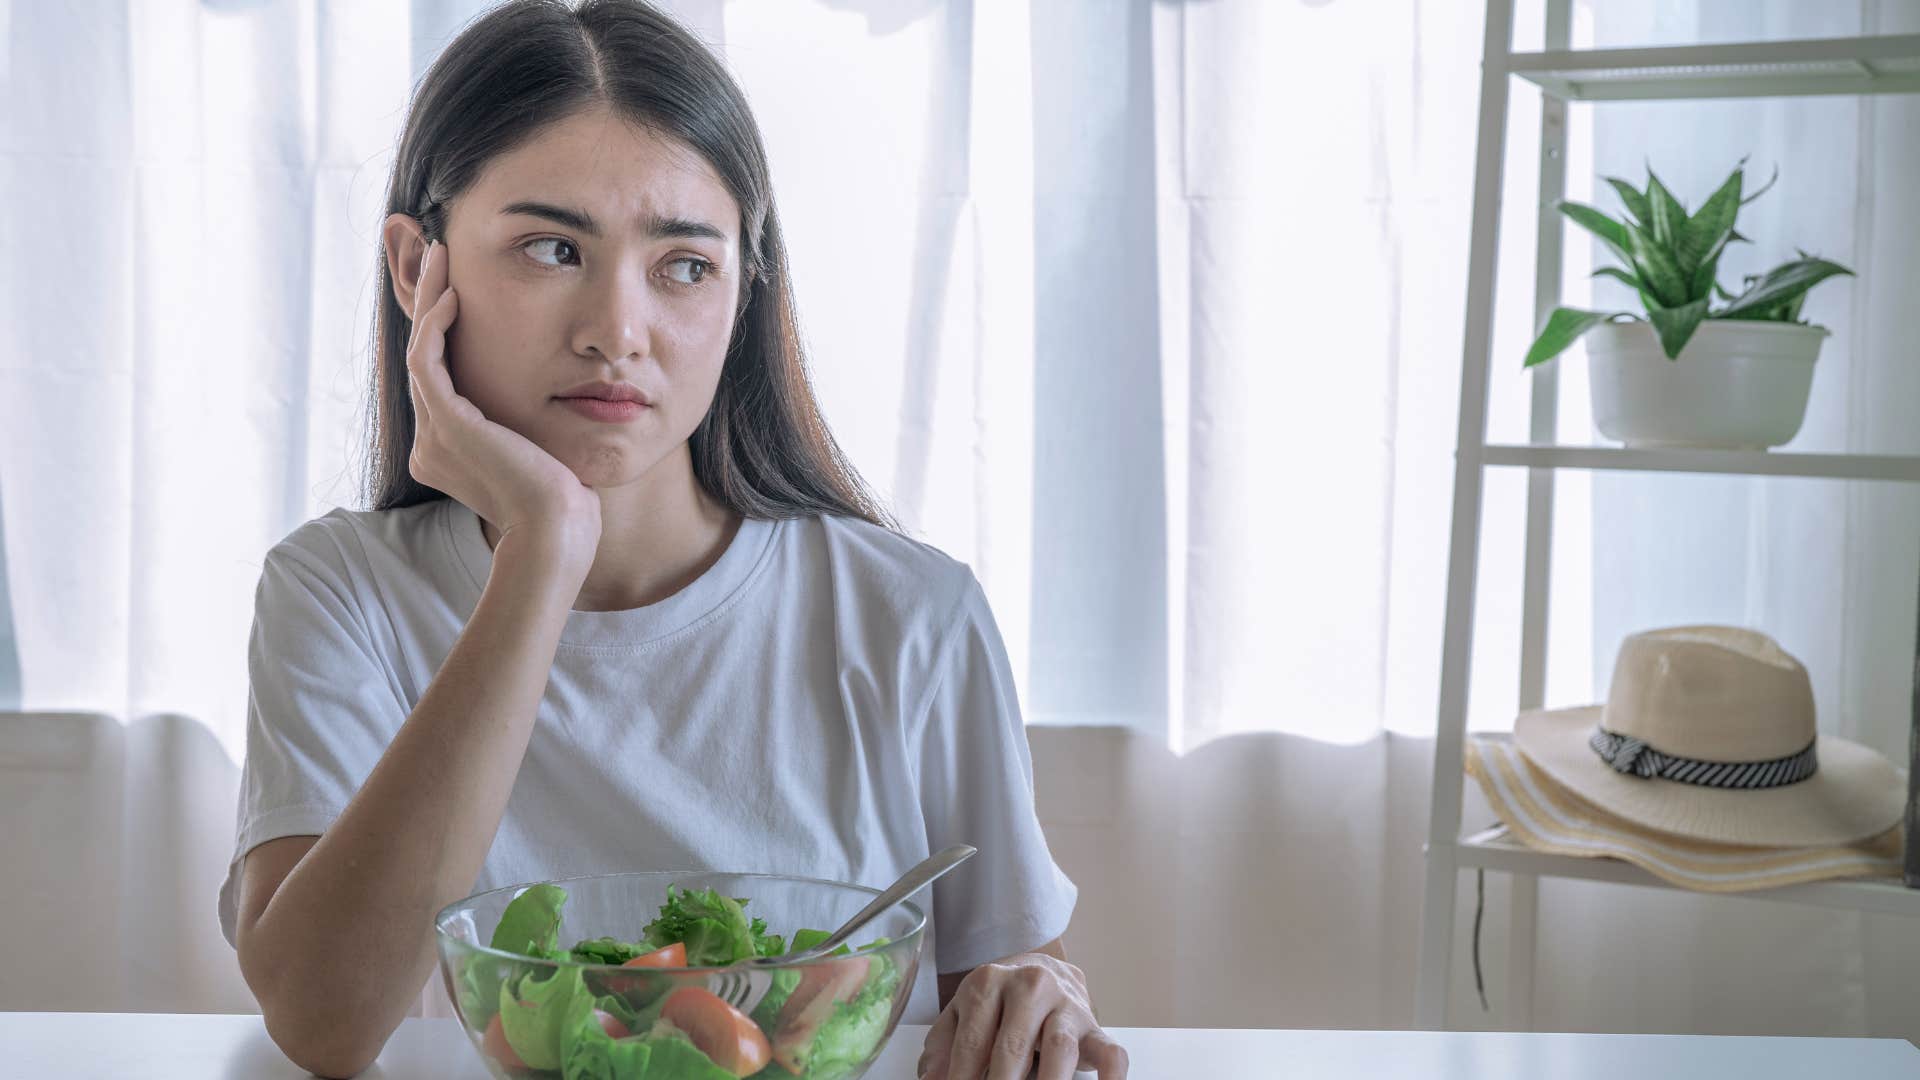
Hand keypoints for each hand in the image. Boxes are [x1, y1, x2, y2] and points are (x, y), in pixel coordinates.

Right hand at [404, 238, 600, 570]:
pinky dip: (437, 325)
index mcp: (446, 451)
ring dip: (429, 299)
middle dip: (428, 301)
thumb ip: (526, 428)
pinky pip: (427, 361)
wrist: (558, 531)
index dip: (441, 329)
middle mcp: (430, 443)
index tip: (458, 289)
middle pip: (422, 356)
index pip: (437, 376)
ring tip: (441, 256)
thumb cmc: (565, 502)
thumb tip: (551, 404)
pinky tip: (455, 296)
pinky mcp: (448, 424)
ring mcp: (434, 434)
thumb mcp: (540, 453)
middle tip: (439, 255)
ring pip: (419, 349)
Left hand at [917, 954, 1126, 1079]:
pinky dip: (1110, 1077)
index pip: (972, 1040)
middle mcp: (1030, 987)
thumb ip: (942, 1047)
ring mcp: (1066, 1006)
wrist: (1041, 967)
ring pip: (1060, 1047)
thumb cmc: (996, 1001)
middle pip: (1013, 1045)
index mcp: (989, 983)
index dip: (960, 1077)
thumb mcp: (961, 1012)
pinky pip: (1110, 1052)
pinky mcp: (1094, 1027)